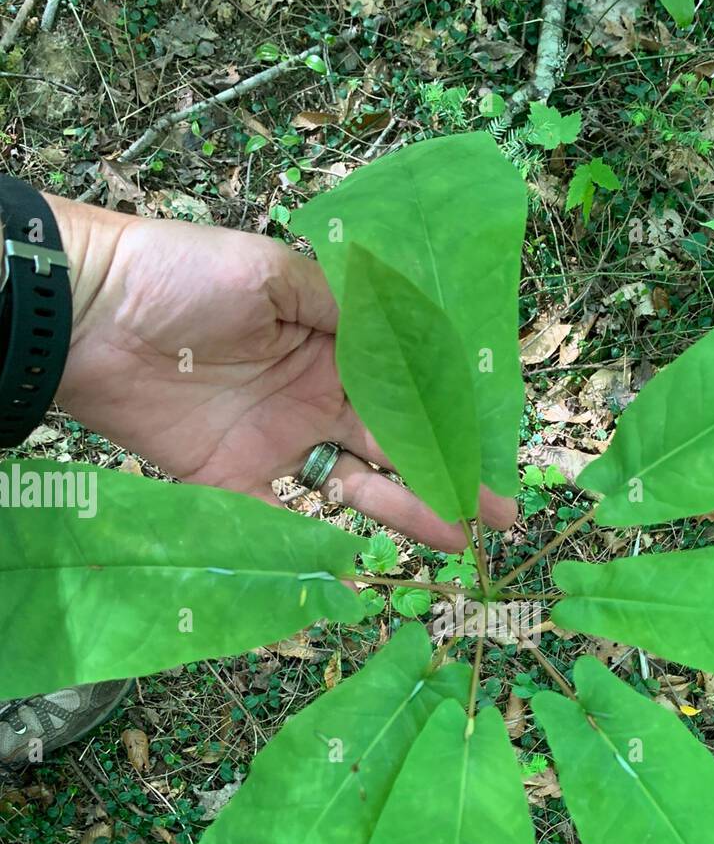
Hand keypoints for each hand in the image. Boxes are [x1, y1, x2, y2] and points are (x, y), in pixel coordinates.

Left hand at [47, 194, 515, 551]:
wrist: (88, 313)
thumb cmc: (183, 276)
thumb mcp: (275, 273)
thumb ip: (343, 309)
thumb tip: (410, 335)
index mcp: (332, 347)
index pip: (407, 391)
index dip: (451, 422)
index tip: (493, 453)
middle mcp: (314, 399)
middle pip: (394, 446)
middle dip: (448, 478)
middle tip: (497, 518)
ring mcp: (276, 444)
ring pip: (356, 486)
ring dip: (406, 511)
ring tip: (455, 537)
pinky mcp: (230, 483)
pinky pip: (281, 524)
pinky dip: (316, 552)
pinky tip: (365, 570)